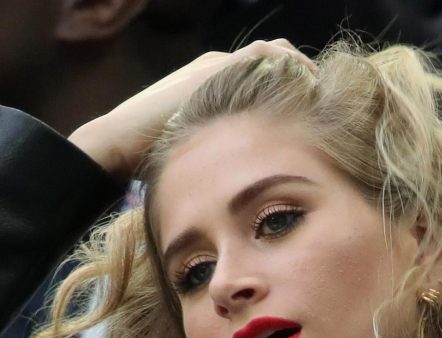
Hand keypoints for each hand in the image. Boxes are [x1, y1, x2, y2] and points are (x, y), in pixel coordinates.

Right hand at [70, 39, 313, 180]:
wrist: (119, 143)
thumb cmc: (149, 157)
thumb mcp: (194, 151)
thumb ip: (218, 151)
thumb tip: (238, 181)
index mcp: (212, 81)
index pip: (264, 70)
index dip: (291, 86)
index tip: (310, 111)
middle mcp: (216, 65)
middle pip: (276, 55)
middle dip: (302, 75)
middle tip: (322, 103)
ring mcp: (216, 64)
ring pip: (275, 51)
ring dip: (302, 69)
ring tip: (321, 95)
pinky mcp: (216, 69)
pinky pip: (268, 57)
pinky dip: (292, 68)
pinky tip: (308, 91)